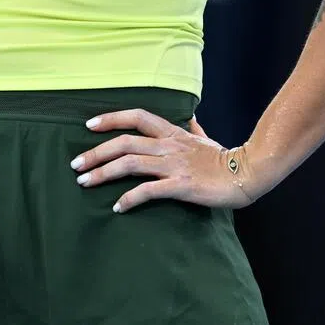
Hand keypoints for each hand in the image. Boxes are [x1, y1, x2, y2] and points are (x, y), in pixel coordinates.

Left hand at [71, 108, 265, 213]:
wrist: (248, 172)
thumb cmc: (226, 158)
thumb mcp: (206, 139)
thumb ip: (193, 129)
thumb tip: (189, 118)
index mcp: (172, 132)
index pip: (136, 117)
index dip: (111, 118)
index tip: (88, 125)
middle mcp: (169, 145)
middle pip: (124, 143)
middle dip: (96, 152)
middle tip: (75, 165)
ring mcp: (174, 165)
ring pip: (130, 164)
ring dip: (103, 173)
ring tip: (84, 183)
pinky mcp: (181, 186)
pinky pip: (148, 191)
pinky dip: (129, 198)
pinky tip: (117, 207)